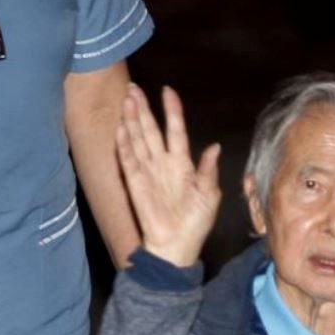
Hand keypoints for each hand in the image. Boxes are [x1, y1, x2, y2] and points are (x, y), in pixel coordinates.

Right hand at [116, 84, 221, 269]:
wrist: (178, 246)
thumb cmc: (195, 223)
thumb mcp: (209, 195)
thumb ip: (208, 170)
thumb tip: (214, 147)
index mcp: (182, 163)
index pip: (175, 130)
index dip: (172, 111)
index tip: (168, 91)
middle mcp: (162, 163)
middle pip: (150, 129)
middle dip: (143, 109)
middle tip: (134, 88)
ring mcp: (147, 171)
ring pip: (137, 139)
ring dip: (131, 119)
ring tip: (127, 99)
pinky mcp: (135, 183)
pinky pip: (128, 160)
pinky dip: (124, 144)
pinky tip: (120, 128)